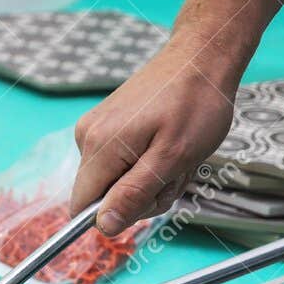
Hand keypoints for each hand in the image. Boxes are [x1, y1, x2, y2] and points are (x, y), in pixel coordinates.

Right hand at [69, 38, 242, 235]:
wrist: (201, 57)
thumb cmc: (195, 104)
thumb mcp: (173, 157)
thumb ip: (134, 193)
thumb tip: (103, 226)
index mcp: (99, 146)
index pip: (82, 207)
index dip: (116, 213)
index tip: (151, 193)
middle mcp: (87, 137)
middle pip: (100, 196)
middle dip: (141, 195)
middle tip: (174, 171)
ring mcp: (95, 128)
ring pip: (113, 181)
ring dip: (148, 179)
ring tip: (175, 154)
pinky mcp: (106, 123)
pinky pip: (118, 162)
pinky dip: (145, 163)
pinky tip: (167, 144)